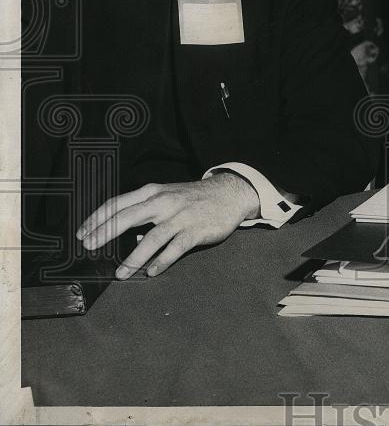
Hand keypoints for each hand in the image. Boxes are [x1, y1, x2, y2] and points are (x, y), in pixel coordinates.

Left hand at [76, 172, 260, 278]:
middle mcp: (164, 203)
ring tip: (121, 273)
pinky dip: (161, 261)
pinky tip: (151, 272)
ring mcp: (181, 217)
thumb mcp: (168, 197)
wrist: (230, 193)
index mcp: (153, 193)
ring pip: (152, 238)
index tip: (82, 234)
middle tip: (89, 248)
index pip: (118, 204)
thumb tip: (131, 239)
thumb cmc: (193, 198)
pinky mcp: (196, 230)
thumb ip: (146, 214)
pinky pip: (175, 248)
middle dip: (106, 233)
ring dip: (134, 257)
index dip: (97, 218)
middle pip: (129, 217)